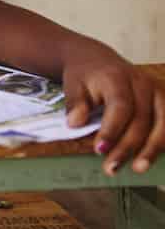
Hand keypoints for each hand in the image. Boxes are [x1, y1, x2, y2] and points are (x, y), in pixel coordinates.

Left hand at [62, 43, 164, 174]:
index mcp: (117, 77)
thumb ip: (75, 103)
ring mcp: (157, 91)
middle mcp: (142, 83)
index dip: (112, 130)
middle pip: (141, 119)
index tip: (100, 150)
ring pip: (162, 124)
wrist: (97, 60)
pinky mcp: (164, 100)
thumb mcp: (72, 84)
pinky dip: (161, 143)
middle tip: (111, 167)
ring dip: (151, 149)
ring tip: (137, 168)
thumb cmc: (85, 75)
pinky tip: (150, 157)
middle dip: (127, 147)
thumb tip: (74, 123)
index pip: (120, 106)